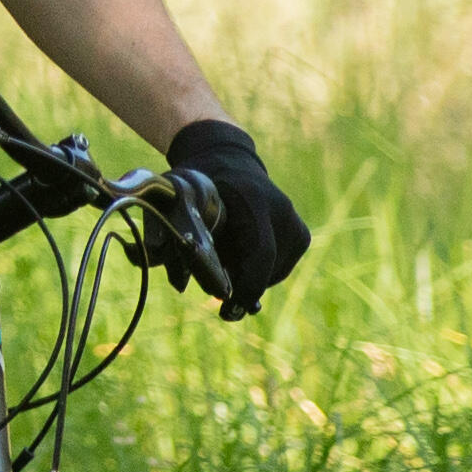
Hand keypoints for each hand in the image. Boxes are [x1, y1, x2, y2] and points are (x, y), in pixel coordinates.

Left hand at [156, 120, 310, 315]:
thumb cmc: (201, 184)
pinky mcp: (301, 235)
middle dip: (243, 289)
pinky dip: (260, 273)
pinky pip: (279, 268)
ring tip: (228, 267)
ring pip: (274, 273)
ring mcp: (295, 222)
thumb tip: (169, 278)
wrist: (230, 161)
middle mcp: (282, 209)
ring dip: (250, 279)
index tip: (228, 309)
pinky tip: (241, 260)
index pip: (261, 253)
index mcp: (254, 199)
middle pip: (269, 269)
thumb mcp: (185, 202)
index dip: (248, 286)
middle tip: (222, 305)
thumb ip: (181, 234)